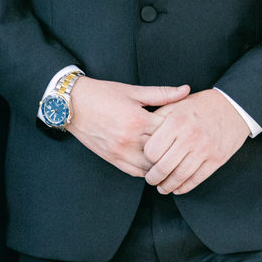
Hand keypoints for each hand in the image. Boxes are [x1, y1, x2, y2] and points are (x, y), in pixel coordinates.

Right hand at [65, 77, 189, 176]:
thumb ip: (162, 94)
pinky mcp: (111, 159)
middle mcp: (129, 139)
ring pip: (149, 167)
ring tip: (172, 157)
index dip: (180, 130)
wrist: (72, 104)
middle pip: (162, 151)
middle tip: (186, 145)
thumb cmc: (103, 94)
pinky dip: (147, 170)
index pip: (168, 131)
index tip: (188, 127)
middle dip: (174, 149)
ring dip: (161, 163)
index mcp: (137, 120)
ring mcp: (119, 152)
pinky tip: (154, 163)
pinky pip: (134, 171)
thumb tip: (186, 90)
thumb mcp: (133, 91)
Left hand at [143, 89, 249, 194]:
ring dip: (167, 186)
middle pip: (163, 167)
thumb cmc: (202, 105)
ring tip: (162, 187)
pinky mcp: (217, 159)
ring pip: (179, 177)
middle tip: (151, 179)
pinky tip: (178, 188)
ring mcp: (204, 150)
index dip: (147, 158)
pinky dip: (184, 187)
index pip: (152, 151)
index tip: (147, 160)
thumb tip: (142, 134)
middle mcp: (190, 137)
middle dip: (153, 178)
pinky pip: (196, 179)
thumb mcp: (178, 104)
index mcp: (177, 122)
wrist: (234, 106)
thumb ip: (159, 117)